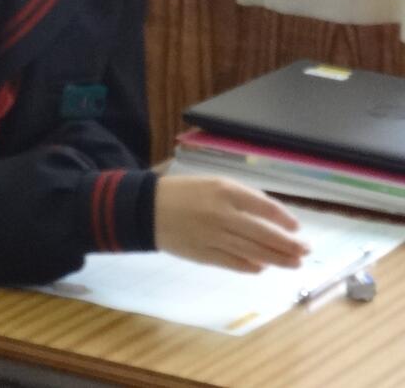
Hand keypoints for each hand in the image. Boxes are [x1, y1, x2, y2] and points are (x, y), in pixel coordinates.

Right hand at [154, 175, 309, 272]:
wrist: (146, 209)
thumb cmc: (183, 192)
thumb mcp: (212, 183)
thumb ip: (241, 198)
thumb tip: (271, 220)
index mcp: (225, 191)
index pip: (265, 207)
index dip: (284, 219)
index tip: (297, 228)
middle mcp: (222, 214)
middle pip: (264, 233)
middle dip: (288, 244)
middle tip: (305, 251)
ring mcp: (214, 236)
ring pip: (254, 251)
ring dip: (277, 259)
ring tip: (294, 263)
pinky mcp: (204, 254)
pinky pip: (234, 263)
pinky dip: (251, 267)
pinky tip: (262, 267)